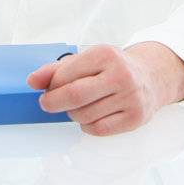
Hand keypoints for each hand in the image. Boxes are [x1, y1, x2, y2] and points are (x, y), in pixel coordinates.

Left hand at [27, 42, 183, 136]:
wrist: (151, 76)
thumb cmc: (113, 68)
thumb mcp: (88, 59)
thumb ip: (57, 69)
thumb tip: (32, 81)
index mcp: (105, 55)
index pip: (66, 75)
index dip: (50, 86)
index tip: (45, 89)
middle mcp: (121, 75)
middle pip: (75, 96)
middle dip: (53, 103)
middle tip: (46, 104)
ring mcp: (130, 98)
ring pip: (84, 116)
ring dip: (73, 114)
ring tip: (78, 106)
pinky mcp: (135, 118)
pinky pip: (98, 129)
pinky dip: (87, 126)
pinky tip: (91, 116)